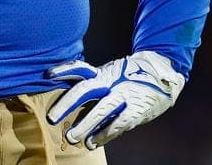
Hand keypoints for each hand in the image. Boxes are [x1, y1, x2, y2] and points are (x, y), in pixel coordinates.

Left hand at [45, 50, 184, 148]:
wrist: (162, 71)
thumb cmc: (130, 75)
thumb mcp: (110, 73)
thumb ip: (93, 83)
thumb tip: (67, 94)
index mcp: (102, 73)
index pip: (80, 68)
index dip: (64, 70)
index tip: (48, 74)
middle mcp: (110, 82)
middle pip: (85, 90)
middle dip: (67, 104)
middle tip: (52, 118)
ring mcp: (123, 95)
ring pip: (101, 110)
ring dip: (85, 125)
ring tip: (72, 137)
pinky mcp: (136, 109)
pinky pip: (118, 123)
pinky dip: (104, 134)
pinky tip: (93, 142)